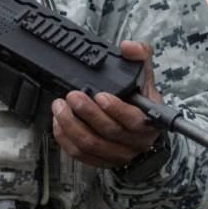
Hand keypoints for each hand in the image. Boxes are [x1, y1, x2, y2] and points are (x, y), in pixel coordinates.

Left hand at [51, 40, 161, 168]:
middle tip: (72, 96)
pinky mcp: (101, 160)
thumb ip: (140, 56)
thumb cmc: (140, 102)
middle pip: (108, 132)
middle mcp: (134, 141)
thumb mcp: (145, 76)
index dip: (116, 109)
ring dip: (71, 125)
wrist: (141, 130)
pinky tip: (59, 123)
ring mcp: (117, 154)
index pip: (134, 120)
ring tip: (59, 107)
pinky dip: (66, 139)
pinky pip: (80, 154)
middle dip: (87, 112)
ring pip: (91, 145)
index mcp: (148, 121)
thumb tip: (129, 47)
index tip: (100, 95)